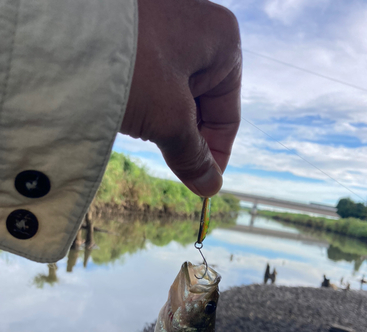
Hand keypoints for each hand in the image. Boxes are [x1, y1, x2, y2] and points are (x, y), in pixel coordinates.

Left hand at [121, 0, 241, 196]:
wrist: (58, 27)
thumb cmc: (127, 64)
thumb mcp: (167, 117)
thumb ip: (192, 154)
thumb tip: (211, 187)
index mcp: (222, 43)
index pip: (227, 115)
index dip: (216, 156)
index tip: (202, 184)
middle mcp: (198, 32)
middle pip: (202, 106)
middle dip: (186, 139)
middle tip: (170, 166)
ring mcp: (166, 30)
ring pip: (175, 95)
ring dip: (163, 123)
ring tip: (141, 130)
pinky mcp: (138, 35)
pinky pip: (152, 80)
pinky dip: (146, 104)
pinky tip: (129, 112)